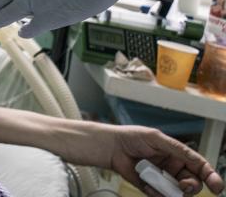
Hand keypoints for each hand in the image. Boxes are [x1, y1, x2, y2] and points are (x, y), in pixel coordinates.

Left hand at [99, 126, 222, 196]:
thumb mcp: (156, 138)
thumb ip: (177, 149)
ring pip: (178, 193)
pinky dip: (157, 193)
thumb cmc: (132, 138)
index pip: (200, 167)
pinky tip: (147, 183)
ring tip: (158, 182)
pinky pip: (161, 196)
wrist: (112, 147)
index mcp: (178, 155)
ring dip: (172, 191)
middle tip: (183, 186)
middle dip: (191, 187)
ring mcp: (163, 179)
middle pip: (193, 183)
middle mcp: (173, 168)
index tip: (217, 187)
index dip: (211, 176)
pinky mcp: (152, 188)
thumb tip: (195, 160)